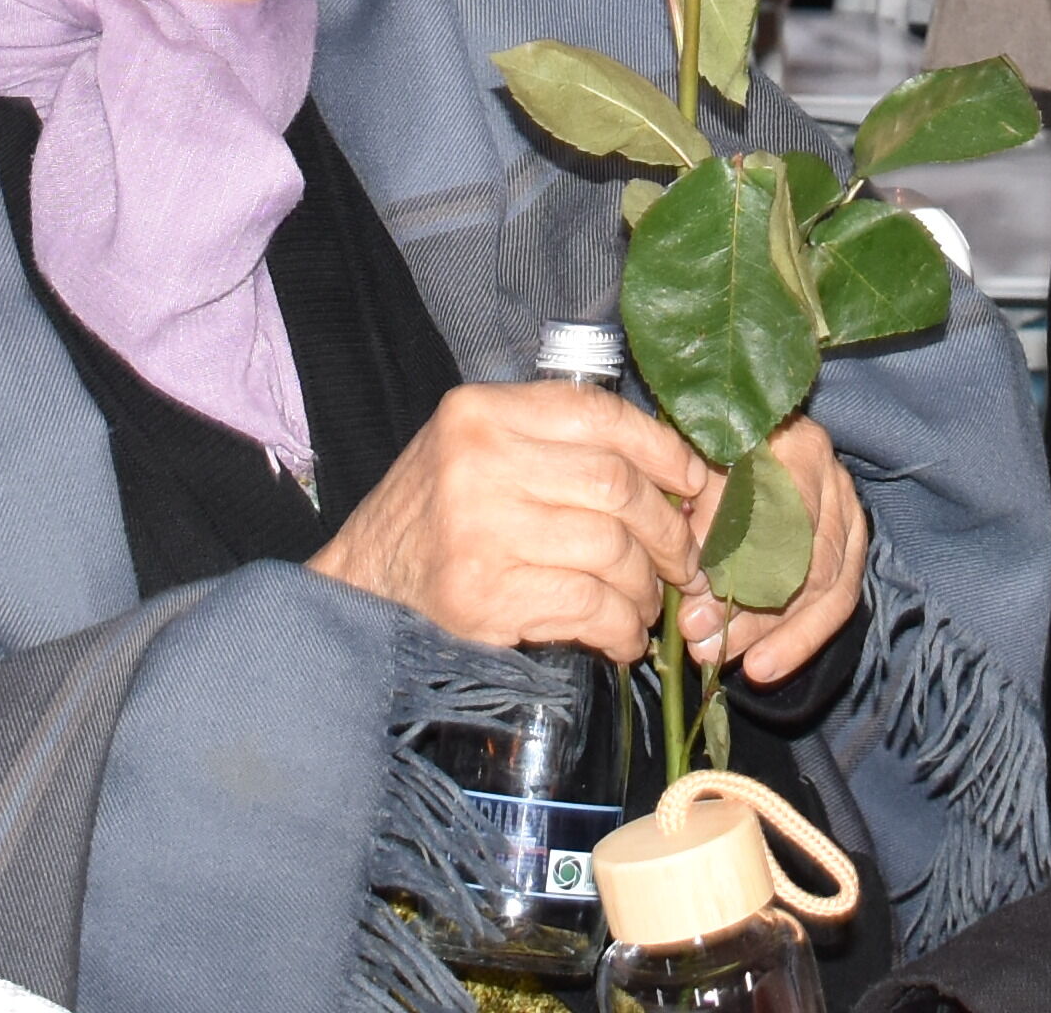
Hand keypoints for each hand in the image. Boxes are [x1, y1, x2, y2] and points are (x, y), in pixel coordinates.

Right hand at [311, 381, 712, 661]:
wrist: (356, 595)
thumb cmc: (429, 523)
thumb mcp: (472, 454)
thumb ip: (548, 446)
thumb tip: (666, 468)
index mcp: (480, 412)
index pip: (598, 414)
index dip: (663, 449)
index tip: (694, 483)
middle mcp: (479, 461)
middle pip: (616, 485)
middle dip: (667, 530)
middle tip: (683, 560)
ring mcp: (480, 529)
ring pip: (610, 549)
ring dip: (644, 587)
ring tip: (644, 604)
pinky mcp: (484, 596)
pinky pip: (587, 606)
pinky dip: (619, 627)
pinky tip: (619, 637)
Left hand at [681, 413, 866, 686]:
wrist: (753, 428)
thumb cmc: (716, 448)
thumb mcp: (699, 464)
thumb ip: (700, 515)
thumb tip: (698, 585)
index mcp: (794, 446)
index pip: (776, 516)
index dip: (735, 565)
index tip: (690, 601)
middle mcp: (832, 477)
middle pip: (801, 558)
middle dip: (749, 611)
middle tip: (699, 641)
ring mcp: (849, 512)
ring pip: (823, 587)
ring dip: (772, 633)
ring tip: (724, 660)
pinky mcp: (854, 545)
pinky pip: (838, 602)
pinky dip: (800, 641)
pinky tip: (763, 668)